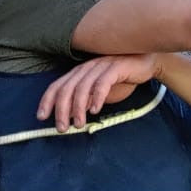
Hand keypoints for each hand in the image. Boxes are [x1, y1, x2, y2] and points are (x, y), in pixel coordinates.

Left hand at [37, 53, 161, 131]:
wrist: (148, 63)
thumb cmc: (123, 78)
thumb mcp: (100, 92)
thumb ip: (86, 101)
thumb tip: (71, 117)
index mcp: (80, 72)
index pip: (58, 85)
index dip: (47, 101)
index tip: (42, 117)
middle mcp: (87, 67)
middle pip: (67, 88)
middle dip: (61, 110)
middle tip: (62, 128)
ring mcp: (101, 66)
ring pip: (82, 87)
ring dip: (78, 108)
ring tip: (79, 123)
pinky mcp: (116, 67)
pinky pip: (102, 83)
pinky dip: (97, 97)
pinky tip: (96, 110)